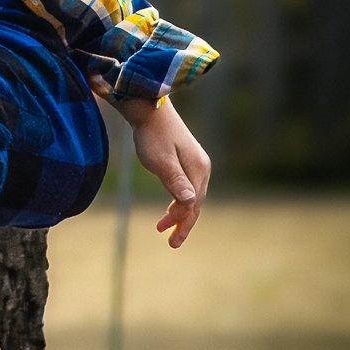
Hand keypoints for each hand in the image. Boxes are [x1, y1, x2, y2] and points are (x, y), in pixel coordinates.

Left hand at [110, 91, 211, 247]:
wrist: (148, 107)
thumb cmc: (152, 134)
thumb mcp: (160, 160)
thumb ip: (175, 181)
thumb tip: (190, 203)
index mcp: (198, 170)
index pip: (193, 205)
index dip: (183, 224)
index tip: (172, 241)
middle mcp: (201, 167)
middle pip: (195, 202)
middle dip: (183, 223)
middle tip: (171, 242)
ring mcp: (195, 163)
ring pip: (190, 195)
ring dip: (179, 212)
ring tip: (163, 227)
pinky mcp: (186, 159)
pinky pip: (185, 185)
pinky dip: (177, 199)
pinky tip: (169, 206)